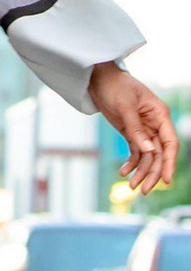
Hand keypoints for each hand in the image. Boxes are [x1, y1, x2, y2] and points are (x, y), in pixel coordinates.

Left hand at [88, 61, 177, 195]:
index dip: (170, 162)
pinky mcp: (131, 133)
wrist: (100, 80)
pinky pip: (135, 152)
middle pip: (159, 154)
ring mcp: (143, 130)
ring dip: (141, 171)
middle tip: (144, 191)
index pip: (170, 143)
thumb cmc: (116, 87)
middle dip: (153, 173)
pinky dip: (131, 163)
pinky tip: (123, 172)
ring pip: (147, 156)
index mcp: (160, 115)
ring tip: (131, 186)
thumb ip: (136, 129)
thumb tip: (149, 151)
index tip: (167, 180)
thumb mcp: (125, 106)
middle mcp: (155, 124)